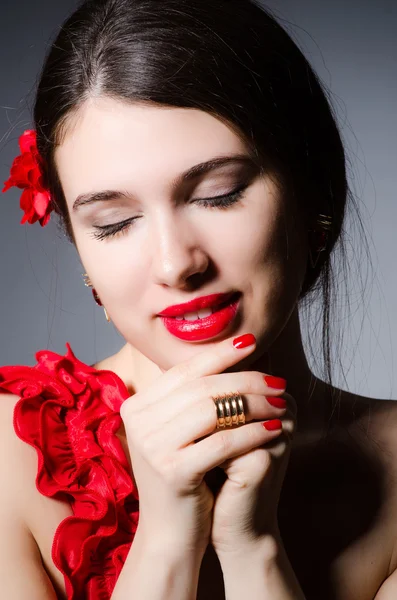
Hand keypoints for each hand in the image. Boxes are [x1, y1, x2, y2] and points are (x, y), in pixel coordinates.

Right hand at [119, 333, 284, 555]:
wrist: (169, 534)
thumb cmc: (182, 475)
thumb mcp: (178, 431)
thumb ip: (192, 396)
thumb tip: (230, 351)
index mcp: (137, 406)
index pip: (185, 370)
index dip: (220, 354)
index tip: (251, 342)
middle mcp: (138, 421)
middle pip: (201, 387)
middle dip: (245, 380)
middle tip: (278, 380)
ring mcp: (152, 446)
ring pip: (213, 410)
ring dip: (254, 404)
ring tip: (281, 404)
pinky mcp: (172, 470)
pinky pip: (223, 441)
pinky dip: (253, 433)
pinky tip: (275, 429)